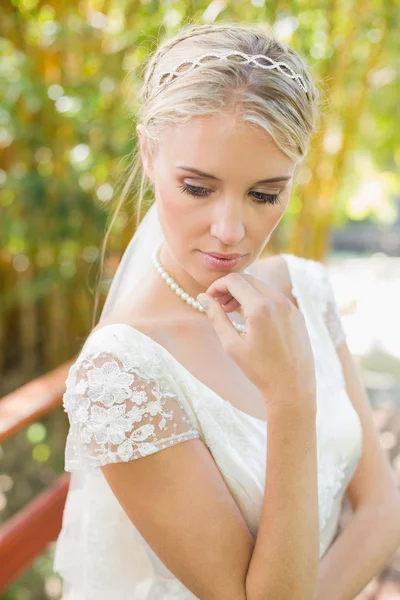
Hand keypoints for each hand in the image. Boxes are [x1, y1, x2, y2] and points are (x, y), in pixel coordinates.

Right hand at [197, 272, 315, 410]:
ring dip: (245, 294)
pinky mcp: (297, 315)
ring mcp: (291, 307)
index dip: (218, 286)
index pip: (234, 281)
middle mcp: (278, 301)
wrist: (292, 387)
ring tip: (232, 312)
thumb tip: (202, 298)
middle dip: (230, 288)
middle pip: (248, 280)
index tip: (209, 298)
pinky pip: (275, 299)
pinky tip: (251, 319)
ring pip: (262, 288)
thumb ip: (216, 317)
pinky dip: (260, 301)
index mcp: (261, 307)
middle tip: (219, 305)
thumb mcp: (232, 344)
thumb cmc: (260, 370)